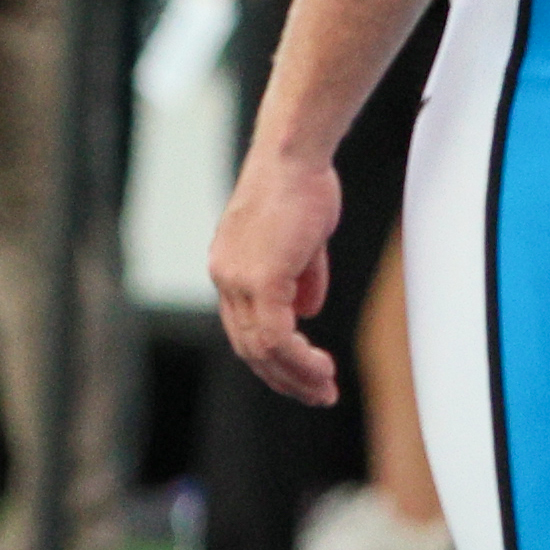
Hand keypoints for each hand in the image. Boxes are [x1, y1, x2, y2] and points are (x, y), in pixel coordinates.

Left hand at [209, 143, 347, 406]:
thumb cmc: (300, 186)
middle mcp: (225, 277)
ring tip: (324, 389)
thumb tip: (305, 311)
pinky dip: (297, 359)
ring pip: (261, 348)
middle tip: (318, 394)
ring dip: (295, 375)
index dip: (273, 357)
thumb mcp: (300, 241)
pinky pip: (275, 335)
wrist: (293, 155)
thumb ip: (299, 278)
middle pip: (248, 346)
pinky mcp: (259, 278)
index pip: (244, 328)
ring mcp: (238, 279)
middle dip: (285, 377)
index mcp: (229, 268)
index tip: (304, 373)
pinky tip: (320, 369)